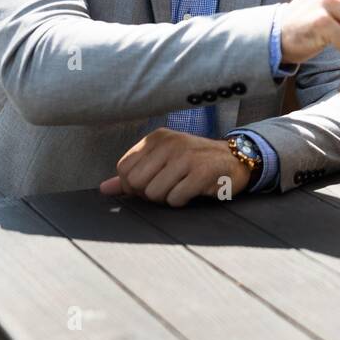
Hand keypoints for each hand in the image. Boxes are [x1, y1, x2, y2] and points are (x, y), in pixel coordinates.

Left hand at [99, 128, 249, 206]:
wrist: (235, 160)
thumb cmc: (194, 162)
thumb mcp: (162, 161)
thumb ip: (132, 174)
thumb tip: (104, 189)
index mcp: (156, 138)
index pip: (124, 169)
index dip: (135, 184)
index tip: (154, 181)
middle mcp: (170, 143)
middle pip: (136, 183)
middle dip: (149, 193)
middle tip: (169, 186)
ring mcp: (187, 156)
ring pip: (154, 193)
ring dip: (167, 198)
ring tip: (182, 187)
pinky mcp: (202, 172)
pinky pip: (175, 199)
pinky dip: (182, 201)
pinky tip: (193, 190)